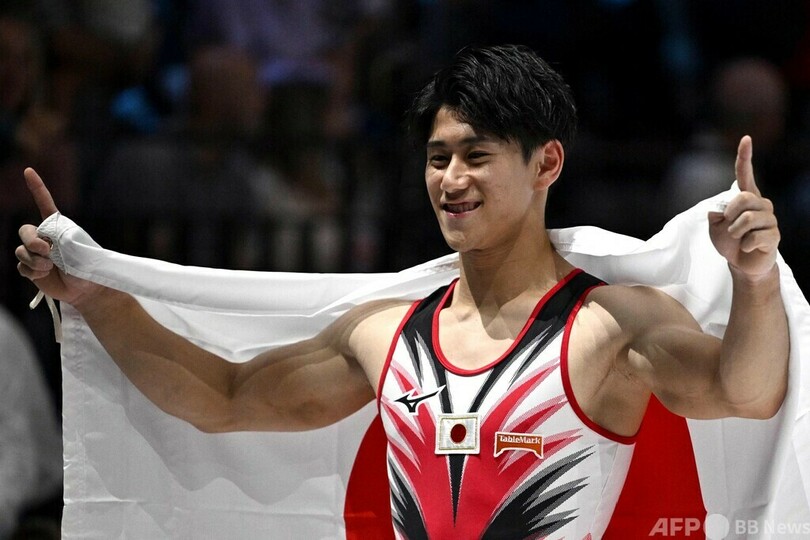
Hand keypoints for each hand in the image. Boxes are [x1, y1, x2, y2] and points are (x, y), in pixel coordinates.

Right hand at [15, 168, 99, 304]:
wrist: (85, 290)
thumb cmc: (86, 267)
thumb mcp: (77, 249)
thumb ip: (57, 242)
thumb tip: (39, 246)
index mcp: (57, 227)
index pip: (45, 204)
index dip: (37, 187)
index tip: (29, 170)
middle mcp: (44, 237)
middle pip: (24, 231)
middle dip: (32, 242)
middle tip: (47, 251)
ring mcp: (35, 253)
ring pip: (21, 251)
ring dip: (35, 261)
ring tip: (51, 267)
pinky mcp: (31, 268)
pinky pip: (22, 267)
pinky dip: (33, 272)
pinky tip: (44, 275)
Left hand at [708, 136, 779, 280]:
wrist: (741, 263)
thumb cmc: (729, 240)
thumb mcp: (715, 224)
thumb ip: (716, 210)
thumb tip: (721, 206)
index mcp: (746, 198)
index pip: (745, 174)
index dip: (745, 157)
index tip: (746, 139)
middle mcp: (761, 204)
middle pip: (743, 198)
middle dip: (730, 214)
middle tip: (728, 225)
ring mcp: (770, 220)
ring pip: (748, 218)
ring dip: (735, 231)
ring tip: (738, 238)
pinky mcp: (774, 236)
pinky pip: (754, 237)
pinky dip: (744, 245)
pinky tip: (747, 247)